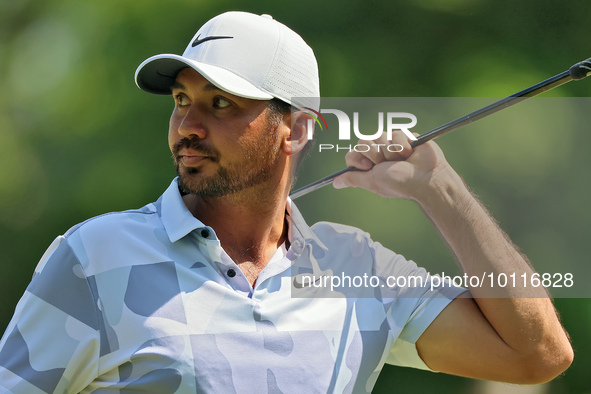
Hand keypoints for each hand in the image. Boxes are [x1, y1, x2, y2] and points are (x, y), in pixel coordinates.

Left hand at [333, 130, 452, 200]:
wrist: (426, 177)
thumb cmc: (400, 183)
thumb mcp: (372, 182)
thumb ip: (353, 179)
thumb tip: (335, 183)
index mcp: (369, 165)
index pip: (352, 153)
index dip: (358, 157)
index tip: (367, 166)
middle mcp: (378, 154)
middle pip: (363, 141)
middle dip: (376, 154)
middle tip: (388, 164)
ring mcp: (391, 145)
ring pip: (379, 135)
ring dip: (391, 151)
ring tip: (403, 160)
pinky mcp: (404, 137)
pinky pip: (396, 133)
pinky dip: (403, 145)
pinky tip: (411, 153)